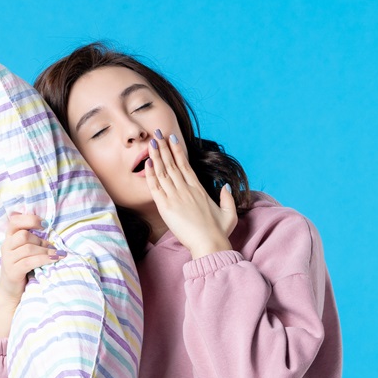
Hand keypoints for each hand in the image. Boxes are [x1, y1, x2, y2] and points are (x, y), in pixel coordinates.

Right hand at [0, 211, 65, 306]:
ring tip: (56, 254)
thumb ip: (32, 238)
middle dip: (41, 240)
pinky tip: (54, 259)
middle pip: (24, 235)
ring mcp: (7, 260)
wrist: (12, 291)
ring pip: (28, 248)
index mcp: (9, 238)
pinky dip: (44, 259)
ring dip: (45, 251)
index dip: (30, 219)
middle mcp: (6, 247)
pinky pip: (29, 262)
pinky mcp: (12, 272)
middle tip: (51, 247)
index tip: (45, 225)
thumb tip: (47, 226)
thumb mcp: (26, 250)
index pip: (15, 221)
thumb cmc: (23, 268)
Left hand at [145, 130, 236, 256]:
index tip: (172, 139)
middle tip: (157, 133)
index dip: (178, 150)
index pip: (186, 165)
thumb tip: (224, 186)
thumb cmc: (219, 232)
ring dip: (156, 155)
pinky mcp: (166, 207)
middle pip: (172, 164)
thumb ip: (226, 198)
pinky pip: (156, 187)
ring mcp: (176, 197)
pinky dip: (151, 173)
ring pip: (163, 171)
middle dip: (163, 147)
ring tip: (150, 141)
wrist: (209, 244)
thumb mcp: (229, 213)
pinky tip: (147, 162)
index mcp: (199, 189)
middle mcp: (186, 189)